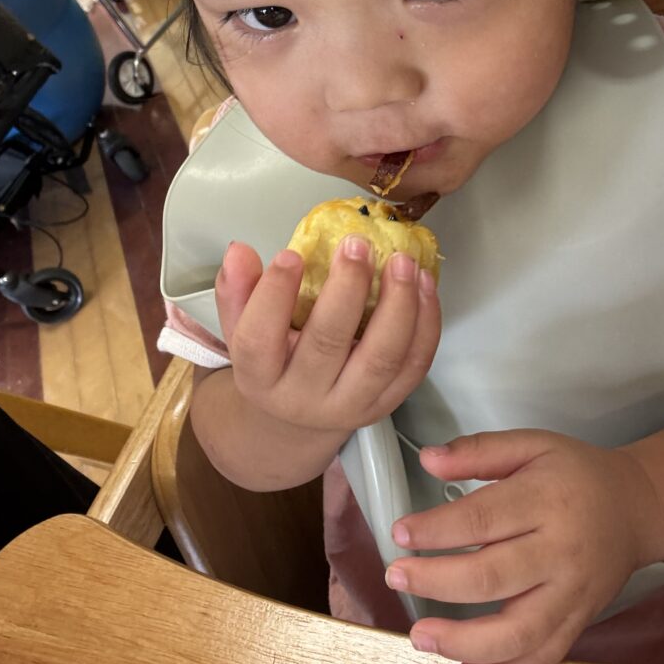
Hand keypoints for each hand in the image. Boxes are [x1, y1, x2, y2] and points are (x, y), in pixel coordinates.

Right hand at [215, 238, 440, 432]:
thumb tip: (240, 251)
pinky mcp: (387, 404)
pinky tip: (425, 285)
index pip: (257, 341)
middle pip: (327, 345)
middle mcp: (304, 399)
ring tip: (402, 261)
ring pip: (382, 358)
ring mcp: (351, 406)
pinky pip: (414, 366)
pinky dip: (426, 324)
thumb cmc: (272, 361)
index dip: (272, 296)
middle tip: (358, 244)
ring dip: (399, 305)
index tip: (291, 254)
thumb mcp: (242, 328)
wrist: (298, 419)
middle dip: (347, 289)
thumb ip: (237, 291)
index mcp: (259, 379)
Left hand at [385, 431, 663, 663]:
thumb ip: (479, 450)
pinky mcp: (579, 622)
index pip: (482, 519)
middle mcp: (560, 552)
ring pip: (518, 632)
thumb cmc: (576, 473)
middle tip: (396, 578)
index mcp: (546, 500)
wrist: (637, 507)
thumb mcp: (531, 444)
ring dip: (463, 642)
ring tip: (421, 637)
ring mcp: (572, 594)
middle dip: (436, 582)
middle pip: (492, 577)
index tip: (399, 533)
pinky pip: (543, 658)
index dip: (435, 530)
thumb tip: (428, 459)